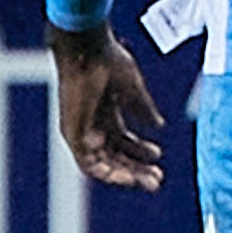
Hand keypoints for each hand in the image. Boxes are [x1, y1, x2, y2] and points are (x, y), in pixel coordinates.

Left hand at [51, 27, 165, 190]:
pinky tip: (126, 175)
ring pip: (102, 165)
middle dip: (136, 170)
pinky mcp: (72, 133)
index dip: (141, 153)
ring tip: (145, 182)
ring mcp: (81, 130)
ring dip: (124, 176)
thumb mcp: (133, 89)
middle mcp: (92, 125)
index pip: (123, 143)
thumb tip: (158, 125)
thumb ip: (144, 109)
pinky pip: (87, 163)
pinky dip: (106, 172)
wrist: (88, 50)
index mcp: (106, 114)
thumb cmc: (108, 61)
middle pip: (114, 157)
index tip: (159, 158)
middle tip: (157, 180)